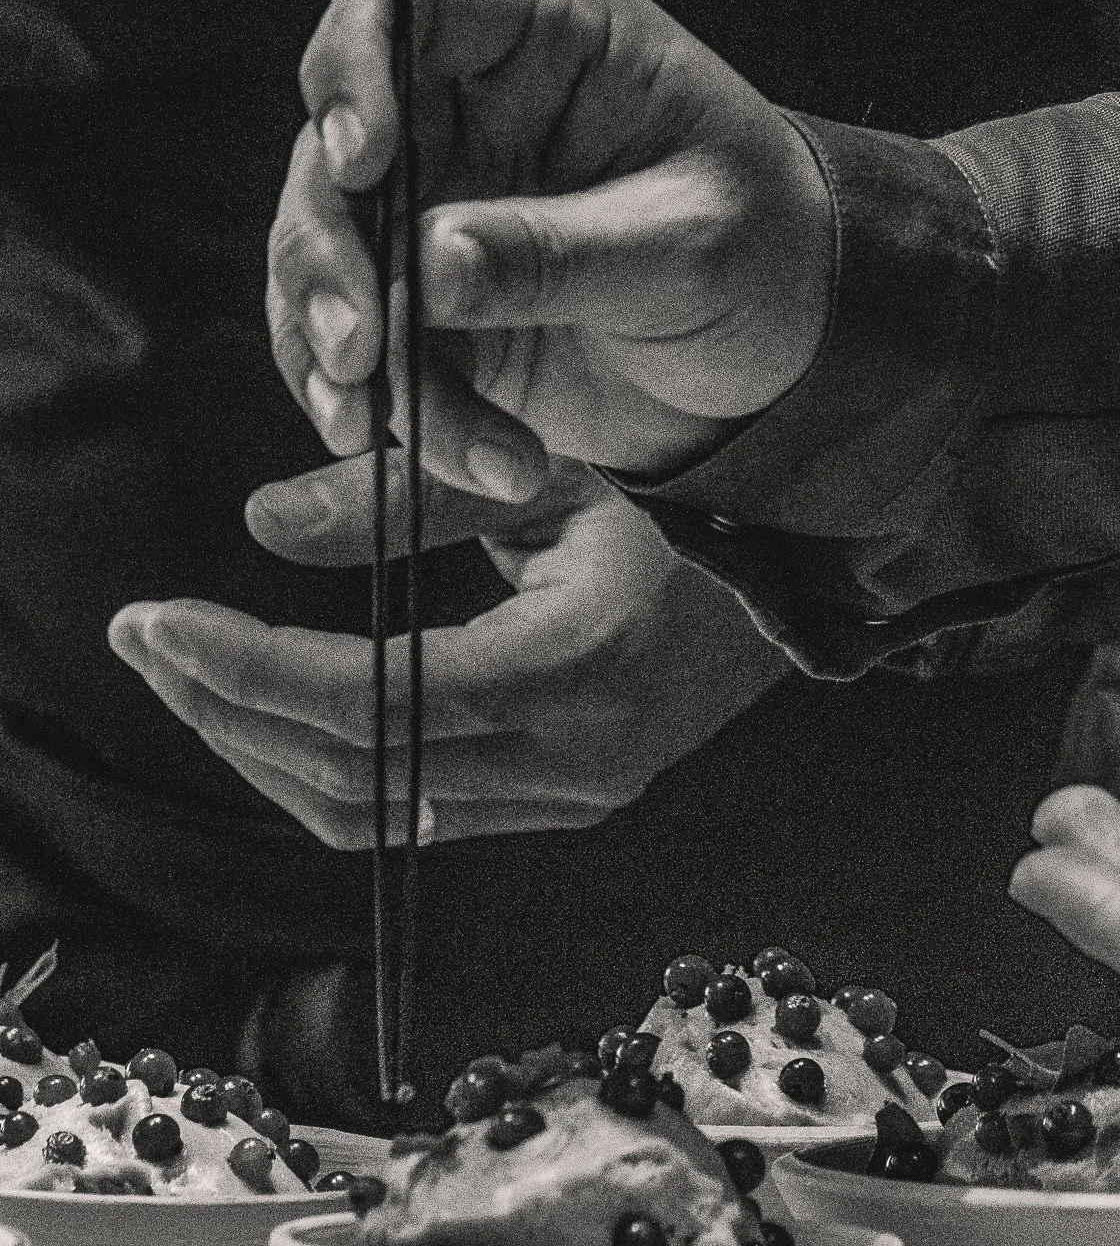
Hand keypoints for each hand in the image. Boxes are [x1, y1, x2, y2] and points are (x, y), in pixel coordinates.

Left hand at [108, 459, 793, 847]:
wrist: (814, 572)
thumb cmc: (696, 493)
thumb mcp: (561, 464)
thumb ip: (414, 493)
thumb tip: (258, 520)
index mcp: (577, 666)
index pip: (370, 702)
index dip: (248, 668)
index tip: (159, 622)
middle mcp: (575, 758)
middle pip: (352, 775)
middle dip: (226, 708)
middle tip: (144, 639)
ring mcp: (574, 796)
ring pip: (372, 814)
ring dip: (263, 747)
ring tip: (189, 674)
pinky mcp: (569, 803)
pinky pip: (417, 816)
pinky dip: (330, 768)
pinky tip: (275, 710)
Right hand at [270, 0, 837, 494]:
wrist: (792, 356)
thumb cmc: (772, 254)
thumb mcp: (691, 249)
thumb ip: (561, 251)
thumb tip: (424, 259)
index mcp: (552, 42)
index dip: (356, 61)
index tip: (363, 161)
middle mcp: (472, 108)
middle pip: (331, 142)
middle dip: (327, 250)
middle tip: (363, 348)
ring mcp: (440, 202)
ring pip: (324, 255)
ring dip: (340, 351)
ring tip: (392, 430)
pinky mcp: (426, 299)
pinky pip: (355, 345)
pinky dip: (380, 407)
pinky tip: (469, 455)